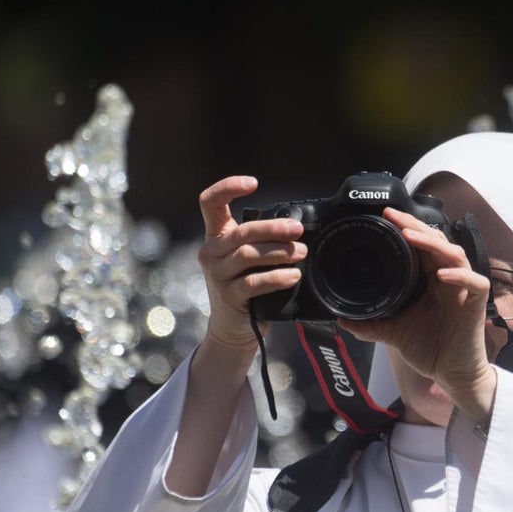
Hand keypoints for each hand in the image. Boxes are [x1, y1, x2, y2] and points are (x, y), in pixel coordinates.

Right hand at [196, 176, 306, 356]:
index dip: (228, 187)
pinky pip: (254, 283)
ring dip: (280, 252)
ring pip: (248, 255)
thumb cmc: (247, 287)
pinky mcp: (228, 297)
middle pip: (242, 232)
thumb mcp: (249, 259)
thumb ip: (262, 241)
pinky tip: (293, 276)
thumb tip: (297, 226)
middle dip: (273, 229)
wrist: (234, 328)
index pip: (210, 202)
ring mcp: (217, 275)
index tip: (254, 183)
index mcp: (216, 236)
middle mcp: (211, 252)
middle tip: (298, 231)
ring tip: (301, 253)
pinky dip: (277, 277)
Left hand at [339, 207, 493, 406]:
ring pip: (456, 254)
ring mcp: (464, 290)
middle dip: (416, 226)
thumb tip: (342, 320)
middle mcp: (449, 280)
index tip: (386, 217)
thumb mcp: (394, 333)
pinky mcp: (476, 306)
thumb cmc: (431, 349)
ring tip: (411, 236)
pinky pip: (475, 283)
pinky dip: (460, 275)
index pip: (423, 245)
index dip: (408, 228)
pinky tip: (442, 274)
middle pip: (438, 241)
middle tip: (394, 216)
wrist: (453, 375)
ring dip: (433, 243)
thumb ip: (370, 324)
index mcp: (432, 280)